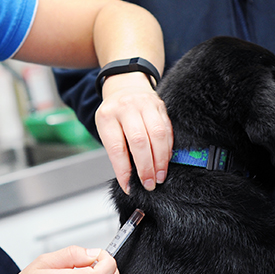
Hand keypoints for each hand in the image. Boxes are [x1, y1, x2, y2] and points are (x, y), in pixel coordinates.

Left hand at [95, 72, 172, 192]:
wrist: (125, 86)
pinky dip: (168, 149)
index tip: (128, 187)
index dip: (124, 171)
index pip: (117, 148)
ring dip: (160, 160)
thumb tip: (130, 178)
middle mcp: (125, 107)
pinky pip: (167, 130)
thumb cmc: (114, 114)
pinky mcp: (160, 106)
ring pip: (157, 135)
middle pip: (139, 141)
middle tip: (149, 184)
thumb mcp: (107, 129)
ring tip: (160, 176)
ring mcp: (144, 104)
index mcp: (107, 116)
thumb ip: (117, 150)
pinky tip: (165, 160)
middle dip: (146, 167)